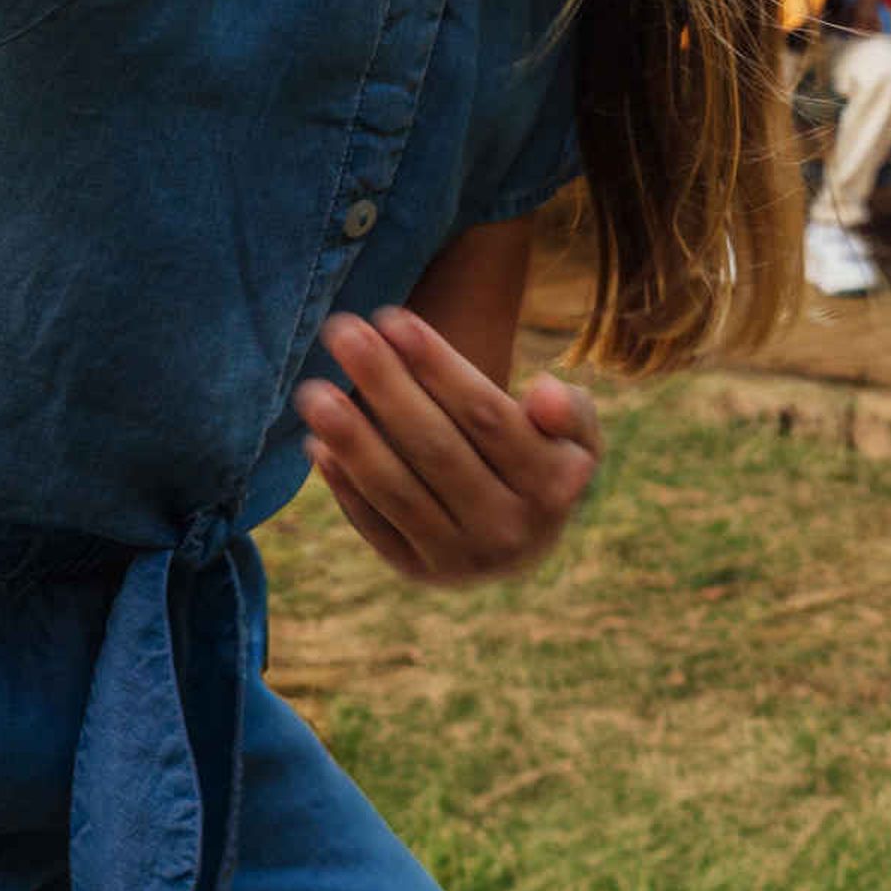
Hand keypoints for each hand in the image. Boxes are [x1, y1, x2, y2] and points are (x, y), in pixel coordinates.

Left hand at [297, 307, 600, 588]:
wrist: (521, 539)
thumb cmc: (542, 459)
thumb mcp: (578, 435)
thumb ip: (571, 411)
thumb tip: (542, 393)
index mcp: (552, 488)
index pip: (487, 416)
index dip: (438, 365)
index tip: (393, 319)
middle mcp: (507, 531)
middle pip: (436, 447)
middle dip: (386, 385)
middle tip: (342, 332)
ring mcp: (459, 558)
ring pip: (398, 490)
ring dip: (351, 438)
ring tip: (312, 390)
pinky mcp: (417, 571)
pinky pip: (374, 525)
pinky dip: (344, 485)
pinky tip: (317, 443)